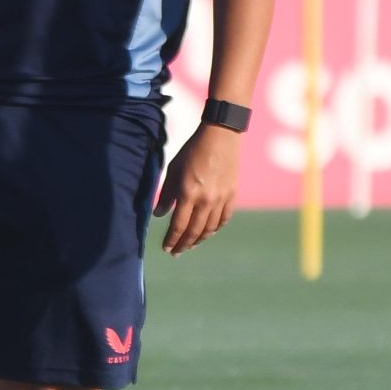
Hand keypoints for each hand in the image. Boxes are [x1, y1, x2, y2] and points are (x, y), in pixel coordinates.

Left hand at [155, 122, 240, 255]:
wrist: (220, 137)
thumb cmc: (193, 151)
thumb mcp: (174, 169)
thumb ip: (167, 194)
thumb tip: (159, 214)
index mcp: (188, 193)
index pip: (178, 225)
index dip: (172, 240)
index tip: (167, 248)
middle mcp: (206, 200)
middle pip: (194, 231)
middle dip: (183, 244)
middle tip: (176, 252)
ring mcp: (221, 199)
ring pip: (210, 228)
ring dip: (199, 239)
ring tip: (191, 245)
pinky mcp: (232, 195)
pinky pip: (224, 219)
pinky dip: (215, 229)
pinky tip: (208, 232)